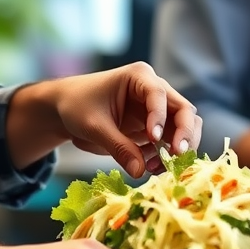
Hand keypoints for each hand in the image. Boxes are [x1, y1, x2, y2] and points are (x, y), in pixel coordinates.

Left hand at [51, 62, 200, 176]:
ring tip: (162, 166)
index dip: (160, 116)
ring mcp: (157, 109)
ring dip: (179, 147)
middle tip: (177, 155)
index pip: (159, 94)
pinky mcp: (154, 127)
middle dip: (184, 133)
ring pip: (184, 126)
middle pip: (183, 109)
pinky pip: (170, 142)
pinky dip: (167, 156)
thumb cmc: (77, 106)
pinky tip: (150, 167)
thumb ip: (118, 147)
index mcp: (139, 77)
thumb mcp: (95, 127)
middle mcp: (154, 90)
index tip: (154, 138)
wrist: (65, 109)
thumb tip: (139, 171)